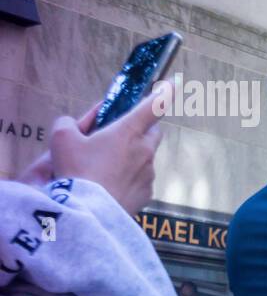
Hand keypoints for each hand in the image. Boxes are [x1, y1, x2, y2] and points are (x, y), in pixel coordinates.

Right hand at [23, 84, 168, 214]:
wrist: (87, 212)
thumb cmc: (76, 171)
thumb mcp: (61, 140)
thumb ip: (69, 124)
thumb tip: (74, 126)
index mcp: (128, 131)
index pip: (153, 106)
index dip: (164, 93)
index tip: (175, 84)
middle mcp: (145, 150)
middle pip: (152, 133)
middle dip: (139, 130)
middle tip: (116, 136)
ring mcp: (149, 174)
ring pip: (144, 158)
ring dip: (130, 158)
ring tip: (102, 168)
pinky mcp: (147, 194)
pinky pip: (140, 180)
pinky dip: (128, 180)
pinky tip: (109, 187)